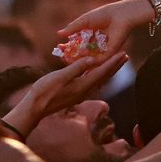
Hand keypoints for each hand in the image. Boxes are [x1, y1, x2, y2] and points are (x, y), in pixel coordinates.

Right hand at [9, 52, 128, 134]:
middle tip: (124, 56)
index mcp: (82, 85)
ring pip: (99, 81)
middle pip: (104, 77)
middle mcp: (85, 91)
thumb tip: (92, 59)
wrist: (36, 108)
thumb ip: (76, 68)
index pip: (101, 71)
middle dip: (115, 66)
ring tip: (115, 63)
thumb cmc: (44, 91)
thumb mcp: (59, 77)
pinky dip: (99, 76)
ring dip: (108, 71)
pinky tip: (97, 73)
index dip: (113, 62)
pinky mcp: (75, 95)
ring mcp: (80, 94)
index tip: (123, 53)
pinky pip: (92, 83)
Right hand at [58, 0, 151, 66]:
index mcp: (90, 34)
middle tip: (61, 58)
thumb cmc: (103, 14)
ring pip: (89, 57)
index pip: (76, 43)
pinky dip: (90, 61)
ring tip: (69, 61)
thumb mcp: (84, 21)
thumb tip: (58, 34)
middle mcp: (96, 43)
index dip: (68, 46)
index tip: (58, 48)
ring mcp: (102, 49)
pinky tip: (81, 62)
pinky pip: (99, 60)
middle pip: (81, 52)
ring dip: (79, 60)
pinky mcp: (110, 53)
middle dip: (71, 55)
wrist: (120, 15)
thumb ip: (72, 28)